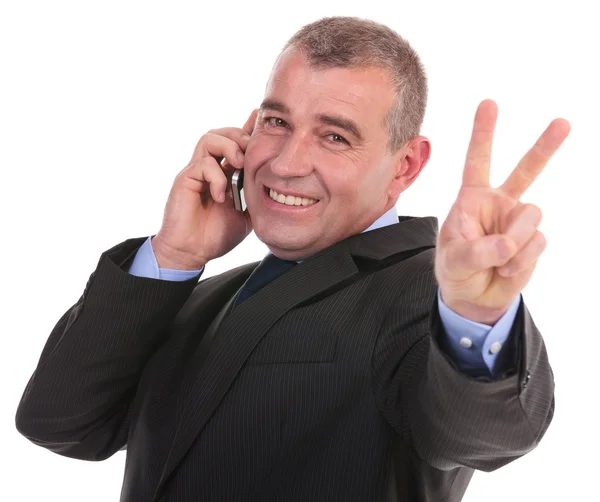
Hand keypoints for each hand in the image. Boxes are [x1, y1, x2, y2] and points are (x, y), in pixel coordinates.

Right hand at [152, 109, 258, 269]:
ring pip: (209, 138)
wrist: (191, 253)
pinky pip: (203, 165)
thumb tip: (275, 189)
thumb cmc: (215, 236)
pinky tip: (222, 197)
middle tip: (252, 151)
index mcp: (224, 173)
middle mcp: (208, 168)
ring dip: (229, 147)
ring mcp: (195, 172)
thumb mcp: (246, 216)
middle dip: (240, 135)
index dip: (249, 130)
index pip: (235, 144)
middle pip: (221, 132)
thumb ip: (255, 199)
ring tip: (239, 165)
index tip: (263, 121)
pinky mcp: (185, 180)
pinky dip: (217, 178)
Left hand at [435, 100, 570, 323]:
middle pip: (525, 170)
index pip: (477, 161)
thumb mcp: (454, 262)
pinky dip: (521, 261)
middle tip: (563, 123)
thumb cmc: (455, 272)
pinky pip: (537, 243)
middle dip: (545, 147)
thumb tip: (506, 244)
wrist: (474, 299)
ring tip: (497, 260)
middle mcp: (498, 203)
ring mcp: (518, 222)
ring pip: (531, 217)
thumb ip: (476, 251)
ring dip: (514, 243)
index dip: (483, 133)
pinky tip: (506, 270)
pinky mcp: (533, 241)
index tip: (489, 103)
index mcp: (471, 199)